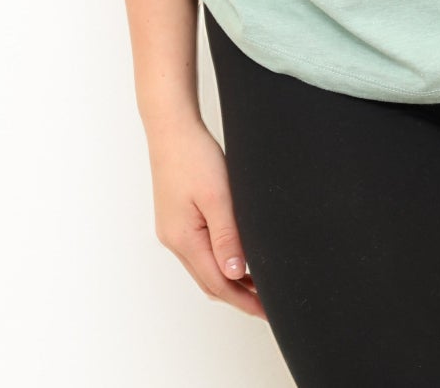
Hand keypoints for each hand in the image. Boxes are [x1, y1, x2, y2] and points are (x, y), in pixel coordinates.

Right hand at [147, 115, 266, 320]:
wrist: (172, 128)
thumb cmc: (193, 156)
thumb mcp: (217, 196)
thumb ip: (227, 236)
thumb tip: (235, 274)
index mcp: (183, 239)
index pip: (217, 283)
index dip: (243, 300)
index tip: (267, 311)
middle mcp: (175, 240)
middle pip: (209, 281)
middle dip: (238, 296)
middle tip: (267, 304)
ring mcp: (173, 230)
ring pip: (204, 267)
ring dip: (229, 279)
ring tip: (258, 284)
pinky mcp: (177, 218)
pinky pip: (200, 250)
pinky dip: (220, 260)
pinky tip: (237, 255)